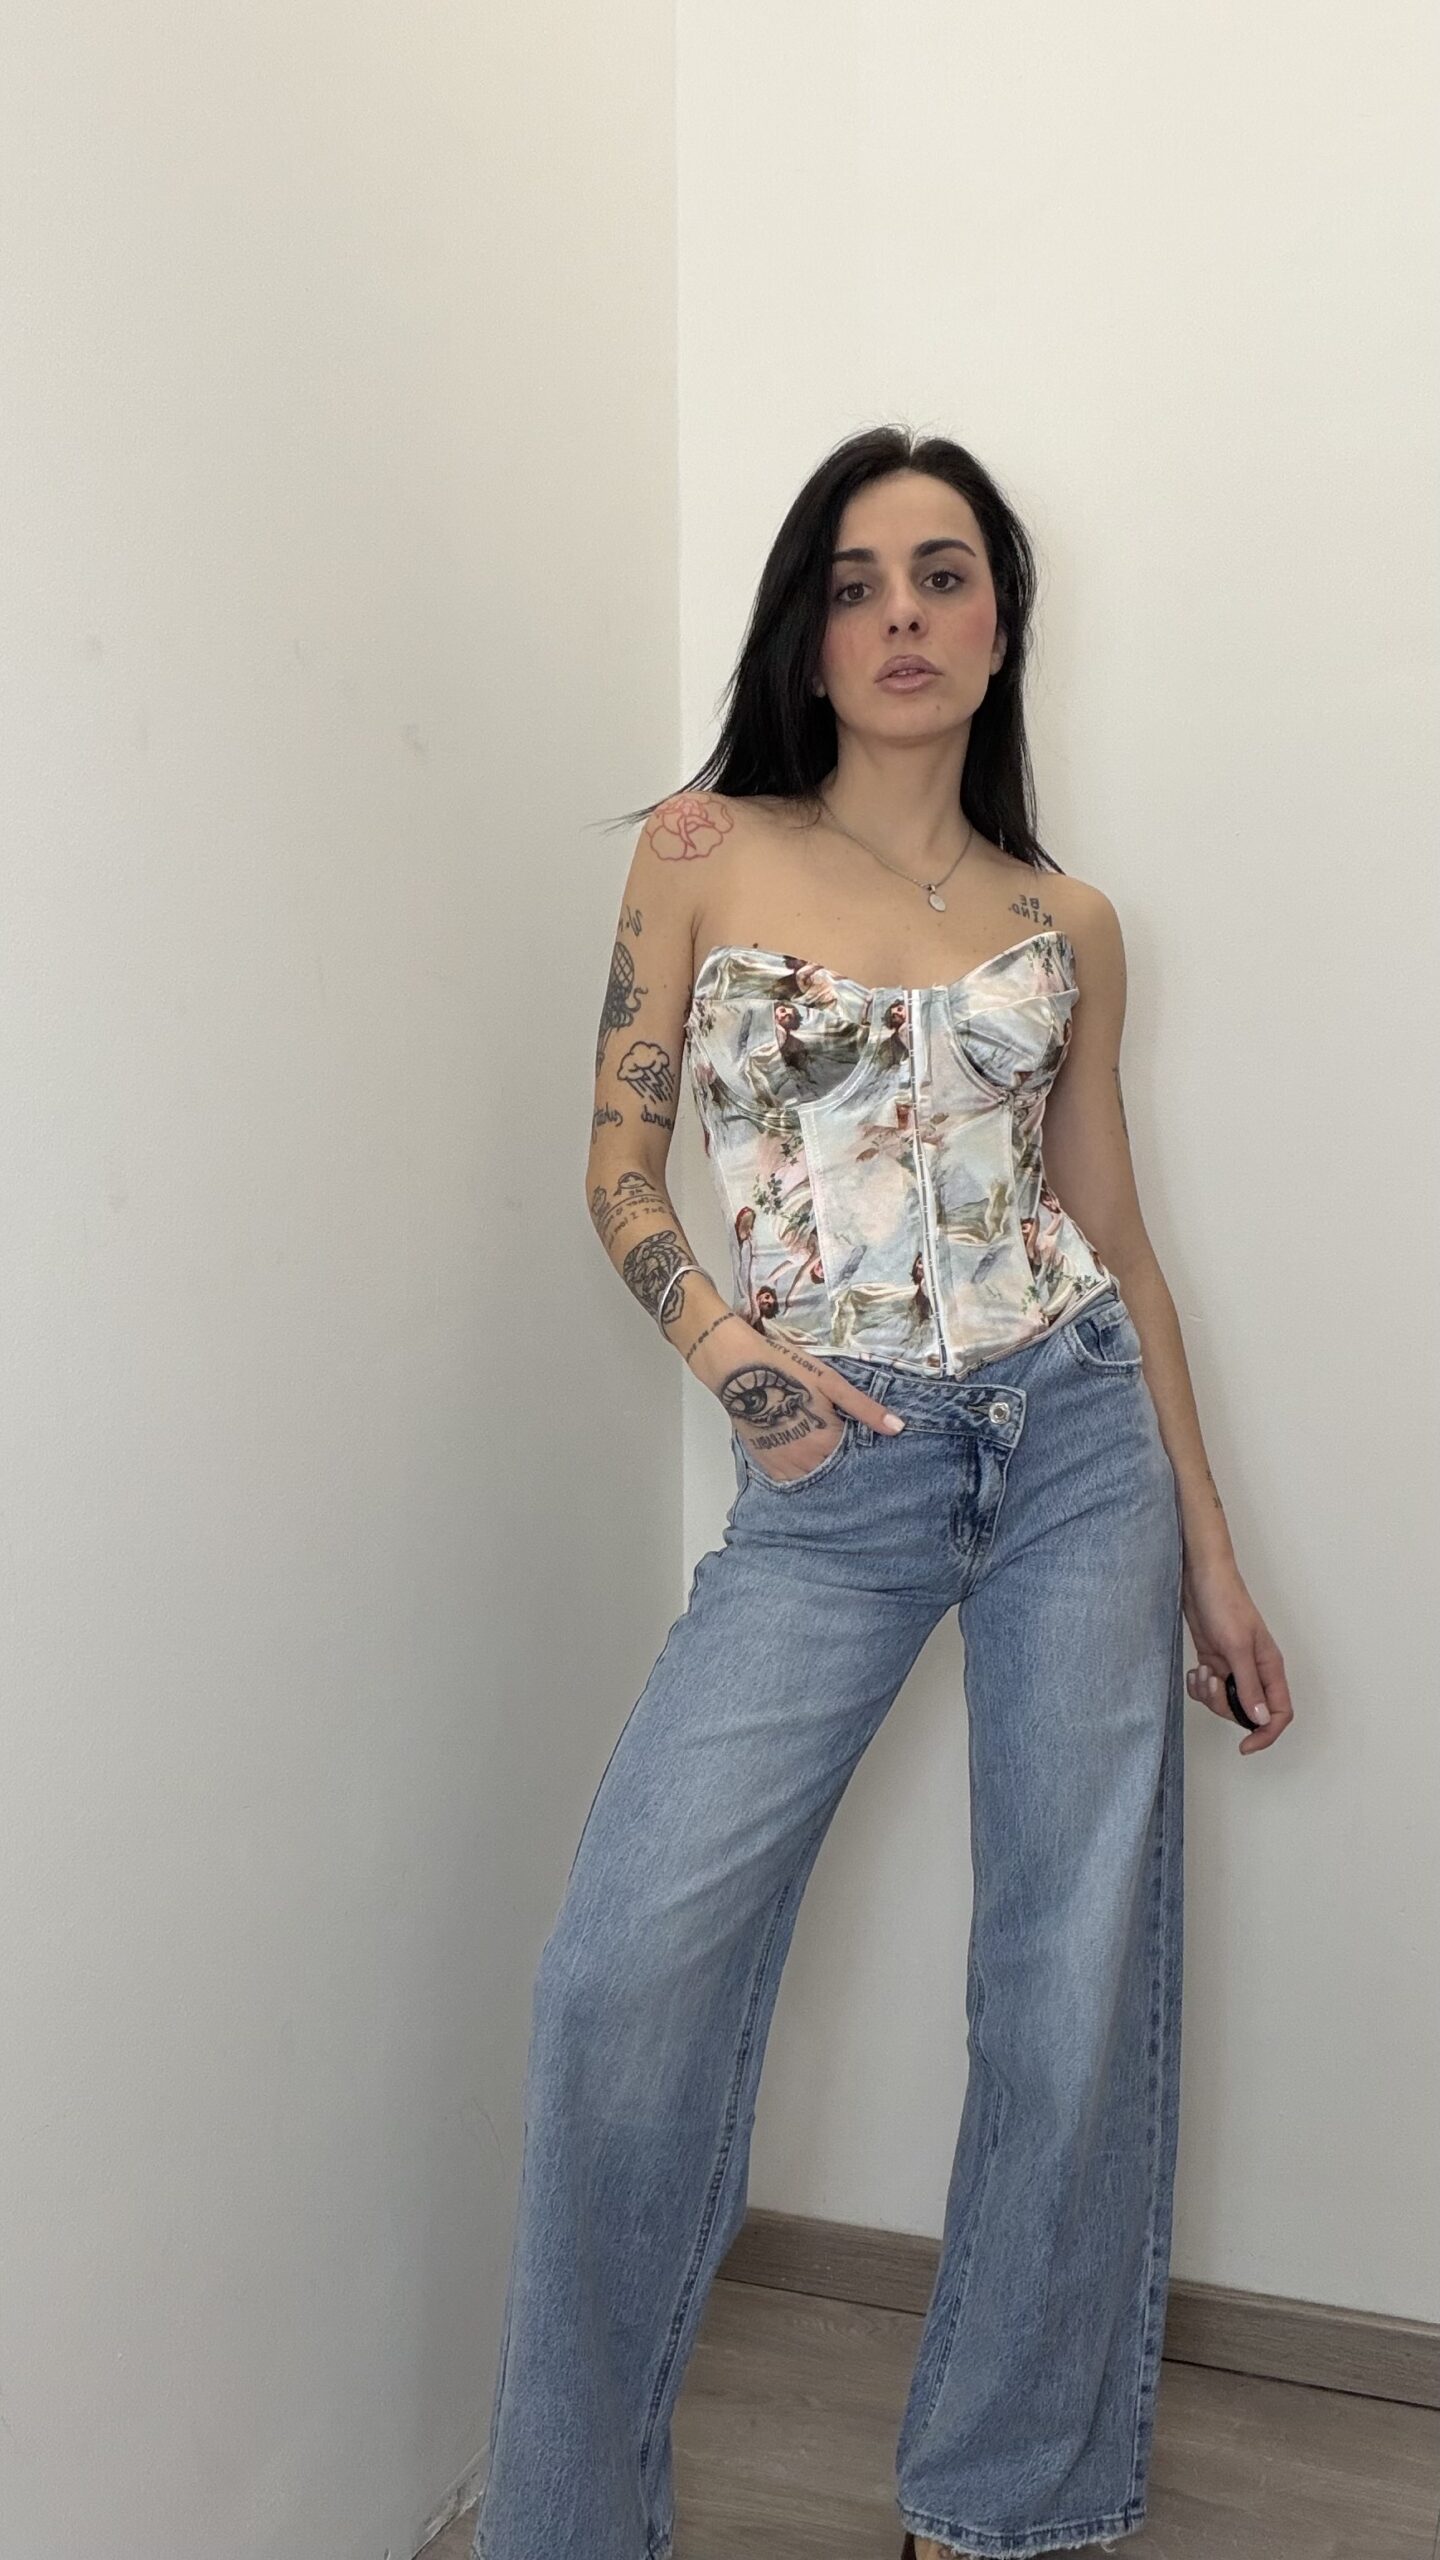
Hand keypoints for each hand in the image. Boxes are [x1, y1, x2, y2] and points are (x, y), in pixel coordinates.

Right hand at [690, 1315, 903, 1485]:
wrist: (737, 1368)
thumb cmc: (787, 1369)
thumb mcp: (831, 1383)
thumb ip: (864, 1409)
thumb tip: (898, 1428)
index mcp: (826, 1442)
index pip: (855, 1460)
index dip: (862, 1451)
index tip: (865, 1444)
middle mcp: (806, 1461)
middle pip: (835, 1472)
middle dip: (842, 1462)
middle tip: (844, 1445)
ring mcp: (783, 1465)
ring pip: (813, 1477)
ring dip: (821, 1468)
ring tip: (824, 1449)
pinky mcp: (766, 1464)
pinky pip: (790, 1479)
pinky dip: (801, 1471)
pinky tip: (805, 1457)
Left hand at [1181, 1546, 1293, 1754]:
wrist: (1200, 1578)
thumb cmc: (1225, 1603)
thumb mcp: (1237, 1646)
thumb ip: (1249, 1684)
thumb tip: (1260, 1718)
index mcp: (1269, 1667)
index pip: (1280, 1712)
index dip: (1266, 1733)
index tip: (1246, 1746)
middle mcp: (1254, 1670)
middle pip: (1248, 1711)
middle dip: (1225, 1707)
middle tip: (1213, 1684)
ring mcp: (1233, 1667)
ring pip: (1224, 1701)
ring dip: (1209, 1694)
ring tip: (1202, 1671)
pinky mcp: (1214, 1661)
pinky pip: (1208, 1688)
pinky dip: (1198, 1685)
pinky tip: (1195, 1668)